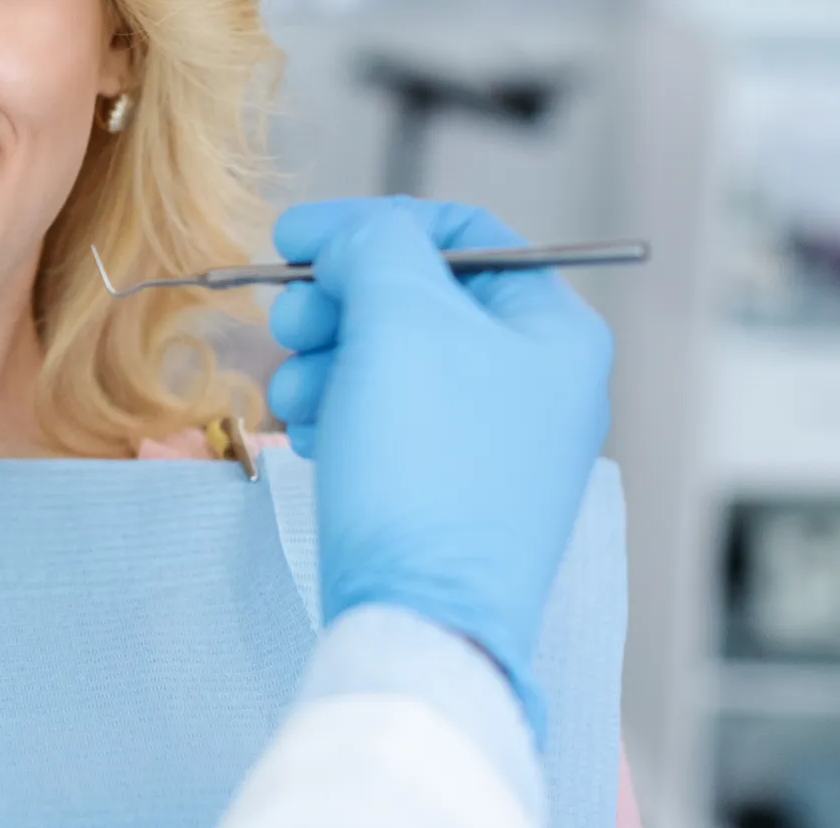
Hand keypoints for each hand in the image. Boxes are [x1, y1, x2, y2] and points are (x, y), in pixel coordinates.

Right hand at [266, 197, 612, 732]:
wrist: (420, 616)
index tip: (293, 237)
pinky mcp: (452, 484)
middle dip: (339, 301)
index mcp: (552, 328)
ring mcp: (495, 436)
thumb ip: (375, 246)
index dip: (369, 223)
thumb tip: (351, 234)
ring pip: (392, 356)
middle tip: (287, 324)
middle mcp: (537, 379)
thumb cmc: (427, 467)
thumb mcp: (400, 321)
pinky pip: (387, 415)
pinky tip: (314, 433)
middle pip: (419, 295)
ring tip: (294, 394)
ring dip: (327, 358)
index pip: (461, 232)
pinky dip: (341, 409)